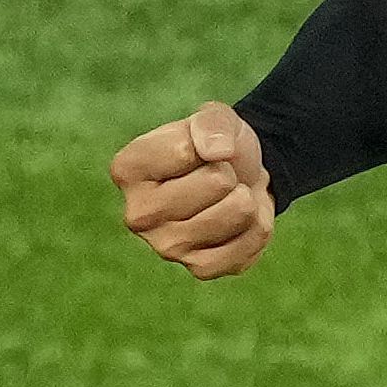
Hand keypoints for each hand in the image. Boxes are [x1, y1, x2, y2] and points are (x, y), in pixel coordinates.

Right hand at [110, 100, 274, 278]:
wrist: (239, 177)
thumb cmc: (214, 146)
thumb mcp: (214, 118)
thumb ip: (211, 124)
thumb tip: (217, 154)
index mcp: (128, 170)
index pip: (186, 150)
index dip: (210, 142)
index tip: (202, 150)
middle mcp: (138, 215)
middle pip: (217, 183)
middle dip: (231, 172)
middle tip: (220, 176)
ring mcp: (166, 247)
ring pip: (236, 213)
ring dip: (248, 198)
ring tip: (231, 196)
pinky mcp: (198, 269)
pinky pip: (247, 245)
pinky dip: (258, 227)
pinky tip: (240, 221)